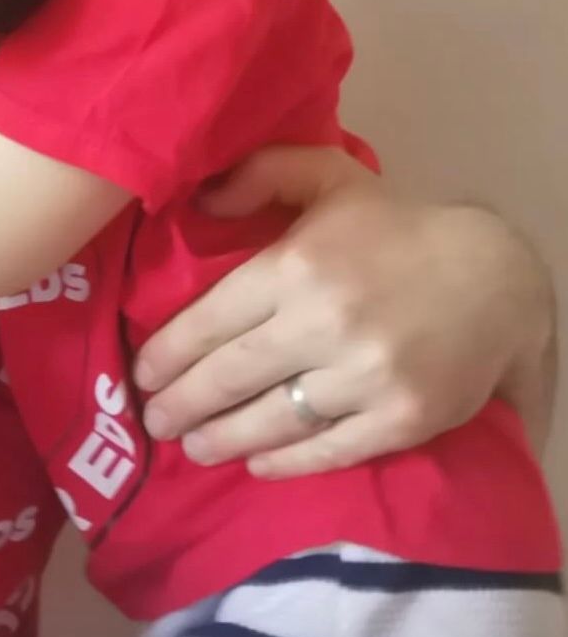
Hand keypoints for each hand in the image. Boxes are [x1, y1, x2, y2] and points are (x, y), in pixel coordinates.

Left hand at [134, 145, 553, 476]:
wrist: (495, 278)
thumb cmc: (397, 227)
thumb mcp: (329, 176)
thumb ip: (261, 173)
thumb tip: (200, 197)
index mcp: (297, 266)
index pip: (211, 320)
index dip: (168, 353)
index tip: (142, 372)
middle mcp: (324, 324)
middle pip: (230, 377)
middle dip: (182, 403)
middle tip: (154, 419)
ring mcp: (364, 377)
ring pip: (272, 420)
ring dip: (222, 438)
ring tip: (193, 446)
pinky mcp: (400, 420)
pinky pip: (327, 450)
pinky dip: (284, 462)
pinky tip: (256, 462)